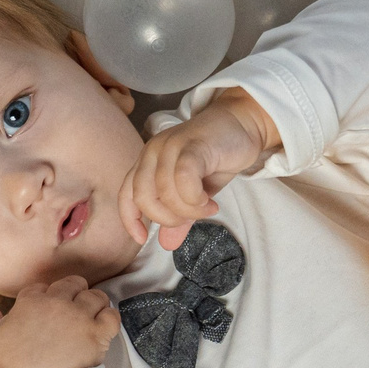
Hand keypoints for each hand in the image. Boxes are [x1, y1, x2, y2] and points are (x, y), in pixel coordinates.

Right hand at [0, 276, 121, 367]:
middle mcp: (57, 302)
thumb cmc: (9, 367)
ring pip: (96, 296)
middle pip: (73, 284)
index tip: (49, 308)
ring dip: (94, 303)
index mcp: (31, 300)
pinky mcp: (96, 334)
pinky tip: (103, 326)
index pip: (43, 286)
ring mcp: (79, 317)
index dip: (48, 295)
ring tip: (91, 316)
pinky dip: (110, 318)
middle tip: (73, 309)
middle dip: (74, 293)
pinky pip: (112, 316)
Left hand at [119, 87, 281, 250]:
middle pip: (143, 198)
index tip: (143, 238)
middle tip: (191, 218)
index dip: (130, 220)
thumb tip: (167, 244)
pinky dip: (195, 198)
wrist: (242, 123)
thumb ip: (181, 217)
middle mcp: (153, 152)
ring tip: (208, 208)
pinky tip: (209, 201)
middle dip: (167, 218)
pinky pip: (183, 178)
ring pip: (165, 192)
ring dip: (189, 210)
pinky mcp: (192, 145)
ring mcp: (171, 146)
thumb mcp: (195, 193)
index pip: (126, 195)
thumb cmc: (216, 157)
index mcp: (148, 162)